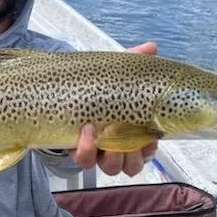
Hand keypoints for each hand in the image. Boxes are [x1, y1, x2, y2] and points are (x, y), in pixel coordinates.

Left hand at [70, 42, 158, 176]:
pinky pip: (86, 161)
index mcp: (133, 132)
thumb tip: (152, 47)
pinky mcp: (79, 152)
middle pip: (133, 166)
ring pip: (113, 168)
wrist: (65, 91)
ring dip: (112, 155)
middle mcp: (118, 147)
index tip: (149, 136)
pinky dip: (88, 148)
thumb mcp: (116, 74)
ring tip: (105, 131)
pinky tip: (87, 129)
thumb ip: (134, 61)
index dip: (150, 148)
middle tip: (127, 138)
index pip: (148, 150)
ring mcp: (99, 153)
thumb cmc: (99, 87)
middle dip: (132, 156)